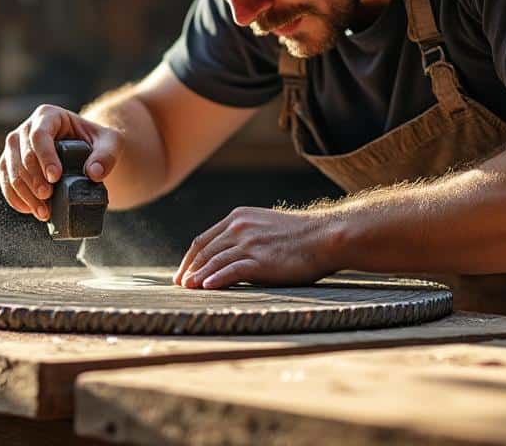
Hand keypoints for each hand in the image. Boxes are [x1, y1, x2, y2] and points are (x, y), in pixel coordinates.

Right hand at [0, 105, 122, 221]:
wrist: (86, 149)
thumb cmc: (97, 141)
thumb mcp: (110, 142)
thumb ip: (106, 155)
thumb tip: (94, 174)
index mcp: (48, 116)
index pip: (39, 135)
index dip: (44, 157)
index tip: (55, 177)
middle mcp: (26, 128)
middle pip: (22, 154)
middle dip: (34, 179)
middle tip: (48, 198)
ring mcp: (16, 146)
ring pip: (10, 169)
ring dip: (24, 193)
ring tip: (43, 212)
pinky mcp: (11, 164)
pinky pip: (6, 181)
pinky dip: (16, 198)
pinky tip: (30, 210)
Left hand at [174, 206, 341, 288]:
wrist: (325, 236)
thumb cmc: (300, 236)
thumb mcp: (266, 226)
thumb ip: (246, 235)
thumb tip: (231, 254)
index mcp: (238, 217)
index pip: (204, 239)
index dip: (190, 258)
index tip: (184, 272)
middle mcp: (239, 227)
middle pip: (204, 250)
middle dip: (190, 269)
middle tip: (180, 285)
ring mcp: (249, 243)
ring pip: (214, 261)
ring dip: (198, 276)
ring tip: (187, 289)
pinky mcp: (260, 259)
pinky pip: (230, 271)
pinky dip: (216, 279)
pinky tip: (206, 288)